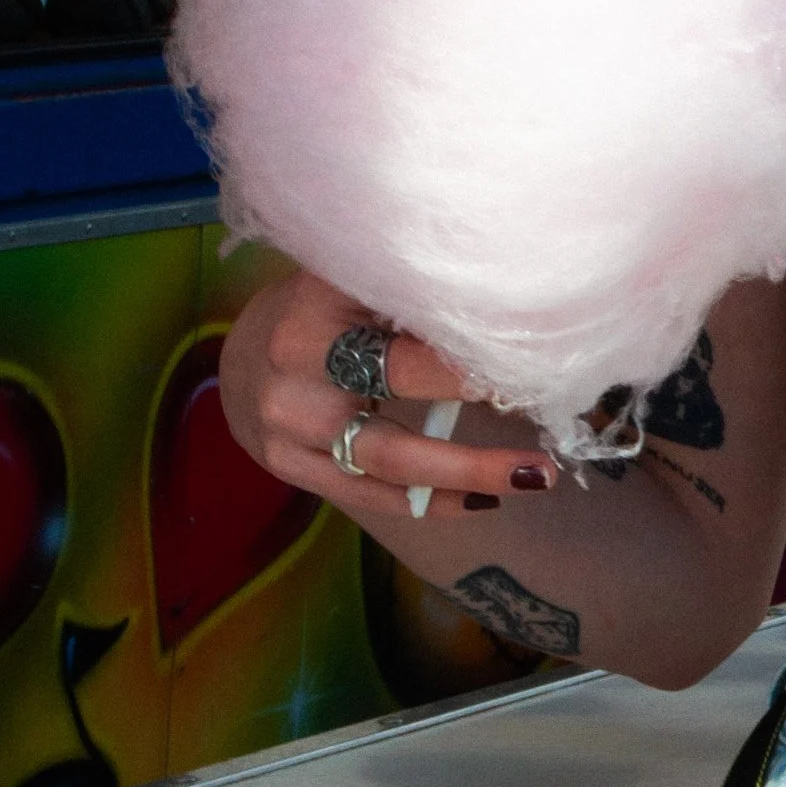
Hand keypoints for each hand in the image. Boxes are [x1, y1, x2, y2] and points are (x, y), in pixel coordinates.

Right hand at [219, 269, 562, 524]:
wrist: (240, 359)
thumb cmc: (323, 313)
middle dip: (480, 424)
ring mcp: (288, 424)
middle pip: (400, 400)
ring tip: (533, 478)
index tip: (532, 362)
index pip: (406, 337)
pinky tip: (481, 501)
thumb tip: (509, 315)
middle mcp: (296, 366)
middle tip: (545, 447)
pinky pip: (368, 495)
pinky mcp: (288, 464)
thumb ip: (413, 300)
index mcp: (319, 309)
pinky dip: (429, 502)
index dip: (469, 355)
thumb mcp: (355, 284)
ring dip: (467, 474)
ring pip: (389, 461)